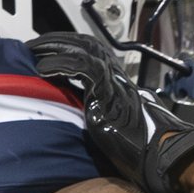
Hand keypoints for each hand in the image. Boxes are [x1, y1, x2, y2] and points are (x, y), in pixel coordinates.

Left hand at [28, 33, 193, 192]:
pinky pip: (83, 68)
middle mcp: (117, 75)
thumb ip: (98, 107)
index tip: (46, 48)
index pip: (91, 51)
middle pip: (86, 44)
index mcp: (117, 80)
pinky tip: (44, 69)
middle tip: (34, 45)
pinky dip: (61, 65)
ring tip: (34, 51)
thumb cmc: (138, 143)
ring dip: (55, 47)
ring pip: (83, 50)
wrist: (158, 152)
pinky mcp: (109, 92)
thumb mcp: (112, 119)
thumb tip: (77, 108)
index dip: (67, 45)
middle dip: (58, 40)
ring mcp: (114, 81)